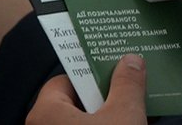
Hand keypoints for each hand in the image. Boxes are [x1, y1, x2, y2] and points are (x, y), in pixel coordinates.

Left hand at [26, 54, 146, 124]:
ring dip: (109, 115)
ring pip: (84, 121)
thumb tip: (131, 62)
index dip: (91, 72)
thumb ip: (127, 85)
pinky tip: (131, 124)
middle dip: (105, 95)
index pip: (65, 79)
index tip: (112, 66)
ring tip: (135, 112)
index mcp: (46, 113)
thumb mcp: (123, 116)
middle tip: (128, 90)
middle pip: (77, 101)